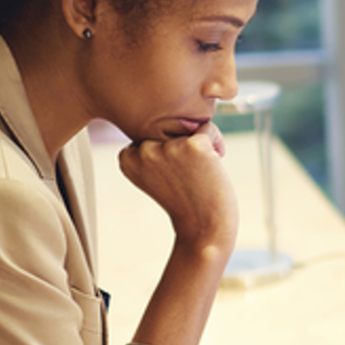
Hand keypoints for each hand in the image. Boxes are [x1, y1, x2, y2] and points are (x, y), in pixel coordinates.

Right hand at [119, 124, 237, 253]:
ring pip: (190, 127)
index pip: (151, 133)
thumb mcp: (154, 173)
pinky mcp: (194, 146)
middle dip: (183, 146)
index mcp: (127, 156)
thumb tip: (160, 115)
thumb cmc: (183, 200)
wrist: (204, 229)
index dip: (168, 151)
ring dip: (201, 147)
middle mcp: (143, 150)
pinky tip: (213, 167)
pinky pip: (209, 128)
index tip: (172, 174)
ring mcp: (168, 147)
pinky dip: (216, 145)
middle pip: (169, 127)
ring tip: (199, 174)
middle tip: (188, 176)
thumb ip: (149, 148)